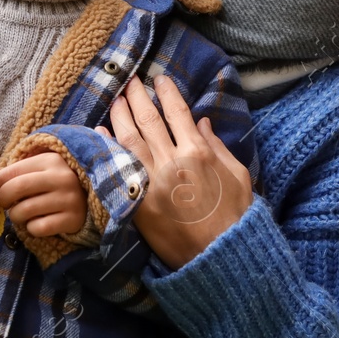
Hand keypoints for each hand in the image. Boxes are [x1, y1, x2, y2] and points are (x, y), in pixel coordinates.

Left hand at [0, 152, 86, 236]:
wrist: (88, 201)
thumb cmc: (53, 185)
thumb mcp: (36, 172)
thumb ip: (10, 175)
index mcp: (49, 160)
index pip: (10, 172)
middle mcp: (61, 177)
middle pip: (15, 189)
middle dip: (3, 200)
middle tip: (6, 204)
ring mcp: (69, 198)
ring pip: (24, 211)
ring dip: (16, 216)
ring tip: (21, 213)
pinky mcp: (73, 219)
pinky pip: (38, 228)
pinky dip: (31, 228)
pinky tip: (38, 222)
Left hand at [99, 75, 253, 270]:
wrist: (220, 257)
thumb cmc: (234, 217)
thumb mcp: (238, 176)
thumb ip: (218, 146)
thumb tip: (202, 121)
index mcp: (199, 153)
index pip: (178, 112)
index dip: (166, 92)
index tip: (159, 80)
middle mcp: (173, 162)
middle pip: (149, 120)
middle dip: (138, 97)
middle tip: (130, 83)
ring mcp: (152, 182)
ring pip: (130, 139)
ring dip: (120, 116)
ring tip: (116, 100)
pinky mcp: (138, 203)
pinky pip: (119, 169)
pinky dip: (108, 148)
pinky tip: (100, 132)